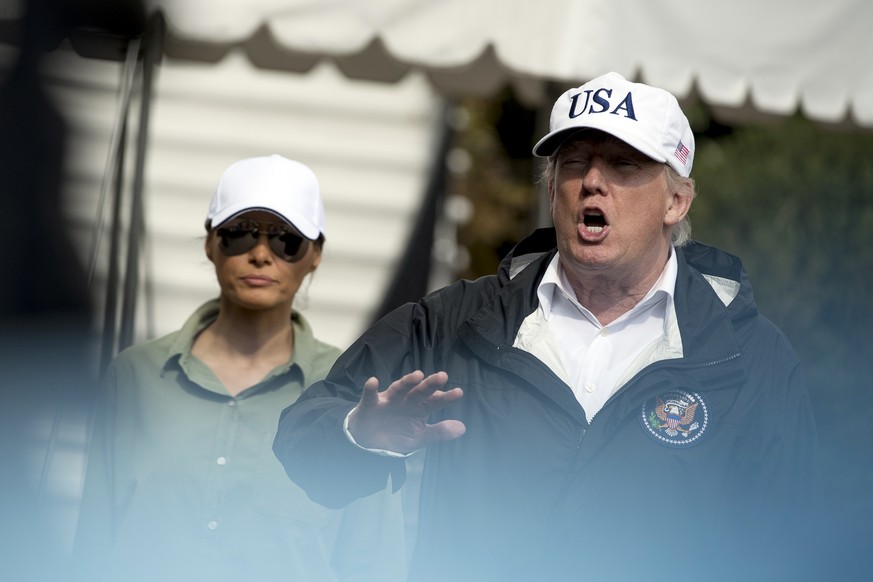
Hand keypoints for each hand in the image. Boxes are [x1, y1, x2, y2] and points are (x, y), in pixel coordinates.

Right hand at [347, 370, 465, 453]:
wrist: (369, 442)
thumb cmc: (396, 435)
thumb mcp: (418, 438)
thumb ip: (438, 432)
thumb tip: (462, 428)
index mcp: (419, 408)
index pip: (435, 402)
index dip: (446, 398)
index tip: (458, 393)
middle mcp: (406, 400)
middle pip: (419, 391)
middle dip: (430, 384)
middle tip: (442, 376)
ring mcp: (388, 401)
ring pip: (399, 389)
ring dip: (406, 382)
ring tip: (418, 375)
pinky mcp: (370, 405)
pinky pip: (370, 396)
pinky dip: (370, 389)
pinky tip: (373, 382)